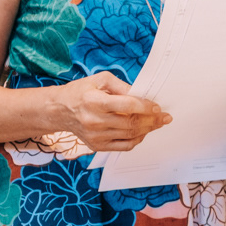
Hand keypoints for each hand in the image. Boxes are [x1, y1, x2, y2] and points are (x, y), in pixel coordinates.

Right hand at [54, 71, 169, 151]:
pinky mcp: (97, 145)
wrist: (60, 110)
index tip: (157, 107)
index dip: (145, 107)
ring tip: (158, 123)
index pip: (127, 106)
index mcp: (94, 101)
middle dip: (152, 120)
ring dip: (148, 129)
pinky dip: (137, 139)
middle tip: (165, 117)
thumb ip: (121, 86)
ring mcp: (96, 136)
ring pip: (130, 135)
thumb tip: (142, 95)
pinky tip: (143, 131)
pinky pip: (124, 146)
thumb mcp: (99, 79)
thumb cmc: (81, 92)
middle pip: (131, 123)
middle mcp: (94, 120)